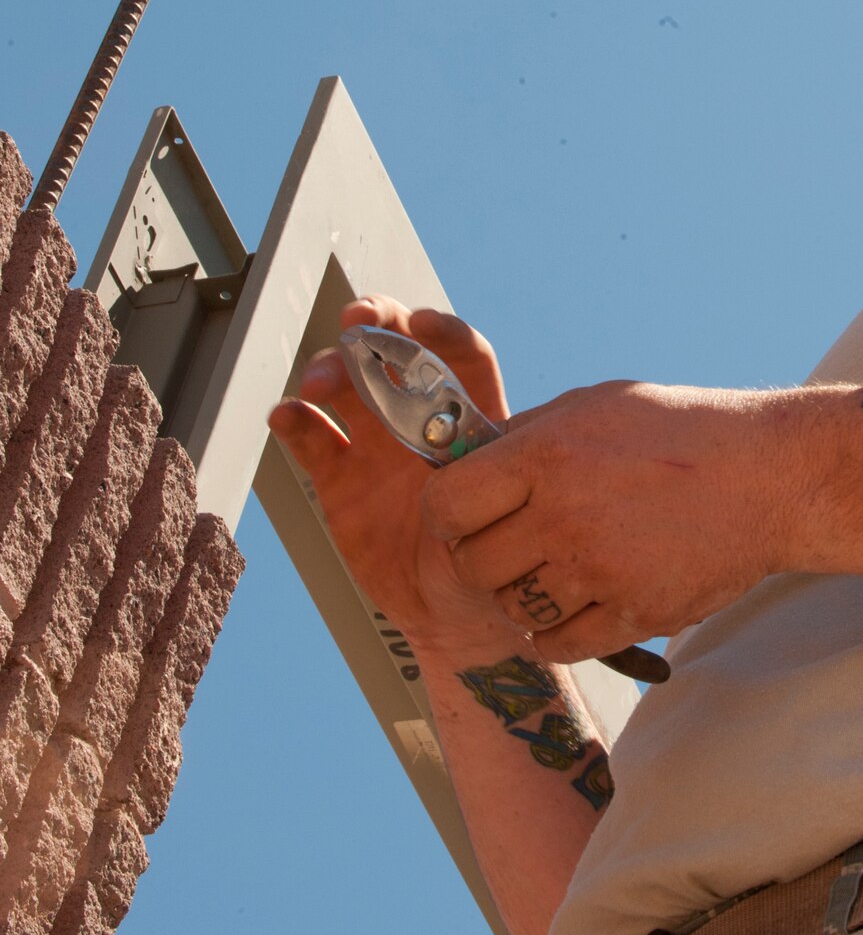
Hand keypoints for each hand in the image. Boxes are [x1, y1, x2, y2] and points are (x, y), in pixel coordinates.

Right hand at [267, 297, 530, 662]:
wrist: (452, 612)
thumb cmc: (492, 558)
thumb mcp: (502, 513)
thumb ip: (486, 477)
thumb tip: (484, 445)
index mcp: (470, 418)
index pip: (461, 357)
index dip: (442, 332)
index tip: (421, 322)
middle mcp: (420, 420)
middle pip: (396, 353)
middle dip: (376, 326)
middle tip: (358, 322)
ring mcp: (376, 445)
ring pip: (348, 386)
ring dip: (332, 369)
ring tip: (322, 381)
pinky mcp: (338, 478)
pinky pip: (312, 439)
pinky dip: (295, 421)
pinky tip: (288, 415)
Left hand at [421, 379, 810, 664]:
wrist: (767, 477)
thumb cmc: (678, 432)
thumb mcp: (591, 407)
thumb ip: (524, 436)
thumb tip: (462, 459)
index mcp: (546, 455)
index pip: (445, 506)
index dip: (448, 514)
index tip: (467, 515)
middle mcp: (564, 514)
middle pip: (473, 566)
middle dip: (485, 557)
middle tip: (515, 543)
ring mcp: (599, 571)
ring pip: (513, 608)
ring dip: (525, 594)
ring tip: (557, 568)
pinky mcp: (633, 614)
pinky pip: (557, 644)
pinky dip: (558, 630)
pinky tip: (578, 600)